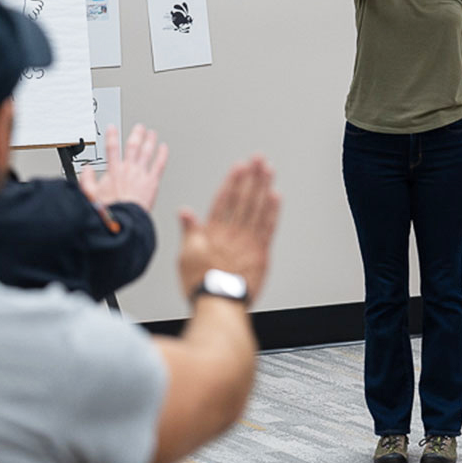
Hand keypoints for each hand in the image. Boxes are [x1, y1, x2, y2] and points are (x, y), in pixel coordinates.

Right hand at [78, 124, 167, 212]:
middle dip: (136, 135)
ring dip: (149, 141)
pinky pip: (159, 164)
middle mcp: (128, 169)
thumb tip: (86, 170)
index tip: (112, 128)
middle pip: (132, 146)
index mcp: (113, 171)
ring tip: (152, 134)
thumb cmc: (110, 211)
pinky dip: (162, 155)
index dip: (111, 136)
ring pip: (146, 152)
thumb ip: (87, 180)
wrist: (125, 220)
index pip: (111, 148)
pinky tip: (164, 148)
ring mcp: (141, 174)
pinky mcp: (152, 182)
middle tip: (139, 128)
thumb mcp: (91, 195)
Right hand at [178, 157, 279, 302]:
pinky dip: (273, 210)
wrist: (219, 303)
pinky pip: (268, 227)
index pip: (224, 199)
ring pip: (257, 208)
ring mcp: (248, 241)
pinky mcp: (261, 253)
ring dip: (263, 187)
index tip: (239, 166)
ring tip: (269, 170)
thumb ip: (189, 231)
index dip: (232, 180)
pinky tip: (276, 197)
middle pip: (243, 198)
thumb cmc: (201, 283)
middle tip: (259, 159)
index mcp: (213, 231)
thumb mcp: (186, 255)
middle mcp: (232, 232)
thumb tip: (185, 212)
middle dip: (252, 177)